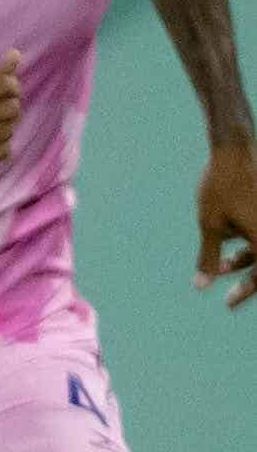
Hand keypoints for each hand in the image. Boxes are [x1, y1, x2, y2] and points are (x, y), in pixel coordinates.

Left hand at [198, 142, 256, 309]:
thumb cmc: (221, 186)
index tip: (228, 303)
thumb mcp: (210, 224)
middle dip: (249, 280)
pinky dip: (248, 240)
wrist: (234, 148)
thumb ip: (209, 256)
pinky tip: (227, 241)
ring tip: (221, 266)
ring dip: (245, 260)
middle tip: (229, 298)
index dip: (247, 292)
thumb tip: (202, 285)